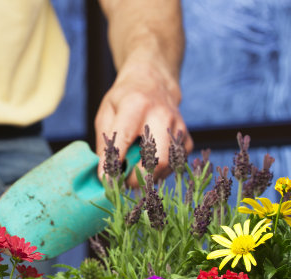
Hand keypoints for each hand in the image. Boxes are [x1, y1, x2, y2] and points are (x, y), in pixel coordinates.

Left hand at [94, 62, 192, 185]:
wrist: (154, 83)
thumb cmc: (124, 100)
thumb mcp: (106, 113)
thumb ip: (104, 142)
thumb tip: (105, 175)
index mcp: (136, 105)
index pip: (125, 140)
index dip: (114, 163)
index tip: (106, 180)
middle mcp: (162, 116)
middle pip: (157, 159)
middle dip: (139, 178)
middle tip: (124, 183)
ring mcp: (178, 128)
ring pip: (169, 166)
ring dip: (149, 178)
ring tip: (133, 173)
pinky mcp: (186, 139)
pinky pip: (176, 165)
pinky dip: (160, 172)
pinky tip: (148, 165)